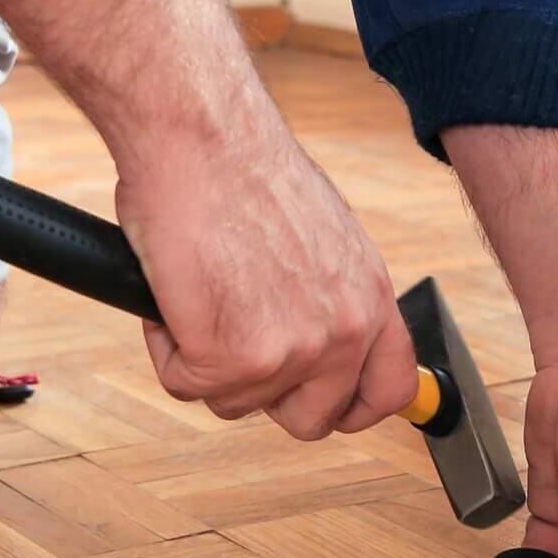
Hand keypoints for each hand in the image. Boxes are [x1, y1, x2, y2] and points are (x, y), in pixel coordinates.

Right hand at [118, 114, 418, 438]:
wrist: (202, 138)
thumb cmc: (245, 175)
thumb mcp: (325, 241)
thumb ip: (331, 297)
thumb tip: (316, 338)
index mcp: (372, 300)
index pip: (391, 390)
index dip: (352, 408)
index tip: (323, 403)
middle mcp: (345, 331)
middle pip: (310, 420)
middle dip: (263, 391)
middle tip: (231, 338)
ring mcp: (293, 351)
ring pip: (236, 403)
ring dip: (206, 359)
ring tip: (199, 289)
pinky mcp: (232, 357)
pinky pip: (186, 383)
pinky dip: (167, 346)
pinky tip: (173, 290)